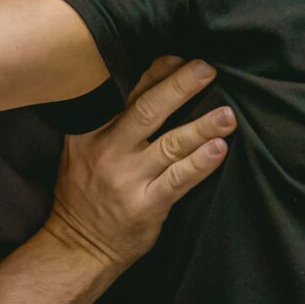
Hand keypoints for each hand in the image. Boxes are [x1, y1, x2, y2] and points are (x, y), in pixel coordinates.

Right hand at [42, 57, 232, 271]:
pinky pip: (178, 180)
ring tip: (227, 115)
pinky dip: (200, 163)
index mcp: (92, 132)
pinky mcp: (146, 206)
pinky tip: (219, 149)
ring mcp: (128, 180)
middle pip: (149, 110)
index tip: (182, 57)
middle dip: (180, 86)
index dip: (158, 72)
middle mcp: (109, 151)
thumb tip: (147, 84)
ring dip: (202, 126)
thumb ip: (109, 121)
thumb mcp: (82, 149)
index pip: (129, 94)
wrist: (76, 246)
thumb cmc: (84, 193)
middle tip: (207, 70)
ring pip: (171, 144)